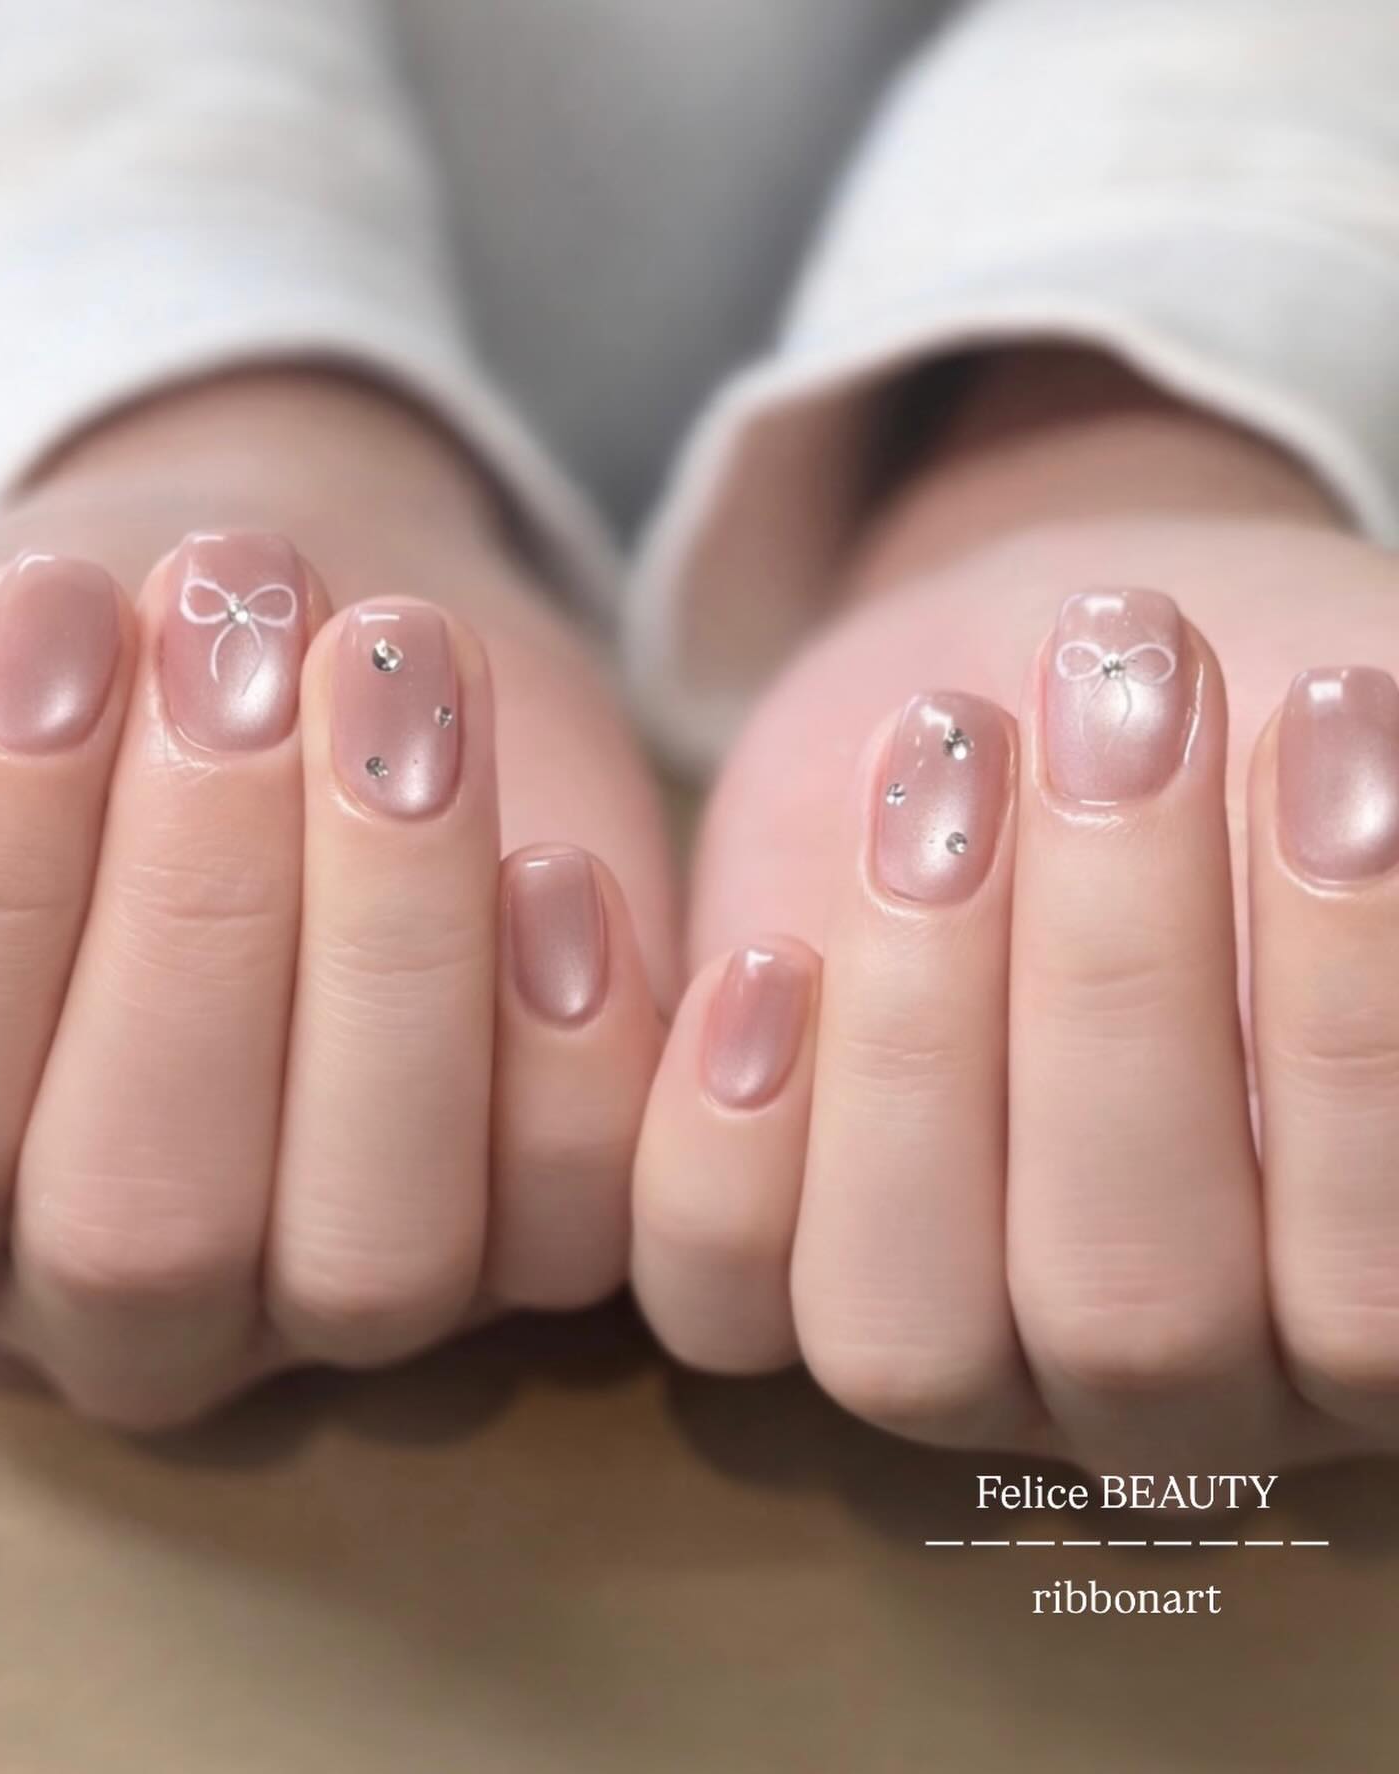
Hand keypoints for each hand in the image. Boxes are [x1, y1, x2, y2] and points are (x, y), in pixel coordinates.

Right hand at [0, 369, 675, 1425]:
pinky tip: (557, 869)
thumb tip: (17, 697)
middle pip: (147, 1232)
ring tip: (401, 683)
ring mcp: (338, 1299)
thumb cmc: (125, 672)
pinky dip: (571, 1059)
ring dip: (396, 951)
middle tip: (234, 647)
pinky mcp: (533, 1242)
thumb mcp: (36, 692)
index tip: (52, 612)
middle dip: (196, 914)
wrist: (317, 651)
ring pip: (376, 1254)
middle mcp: (129, 1303)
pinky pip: (567, 1227)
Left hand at [632, 352, 1398, 1471]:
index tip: (1330, 717)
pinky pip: (717, 1305)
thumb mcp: (1362, 777)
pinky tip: (771, 957)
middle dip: (1120, 986)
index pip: (1365, 1290)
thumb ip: (1387, 867)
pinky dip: (728, 1145)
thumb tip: (1392, 847)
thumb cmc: (1254, 727)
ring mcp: (959, 1343)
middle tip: (1122, 716)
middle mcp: (1169, 1371)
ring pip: (901, 1336)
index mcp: (1358, 1293)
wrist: (1070, 676)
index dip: (1349, 1023)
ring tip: (948, 767)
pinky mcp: (772, 1266)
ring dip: (914, 1039)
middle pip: (1132, 1313)